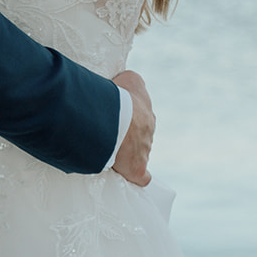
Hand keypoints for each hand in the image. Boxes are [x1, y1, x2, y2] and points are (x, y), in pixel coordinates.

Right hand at [111, 70, 154, 186]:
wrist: (116, 116)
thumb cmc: (119, 95)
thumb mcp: (129, 79)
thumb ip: (131, 82)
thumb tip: (128, 83)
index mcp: (146, 112)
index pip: (139, 118)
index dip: (126, 120)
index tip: (114, 121)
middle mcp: (149, 130)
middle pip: (139, 137)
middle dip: (126, 138)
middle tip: (107, 137)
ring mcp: (145, 150)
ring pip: (139, 154)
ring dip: (126, 155)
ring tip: (108, 152)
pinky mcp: (138, 168)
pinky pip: (141, 177)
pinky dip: (136, 177)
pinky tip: (128, 176)